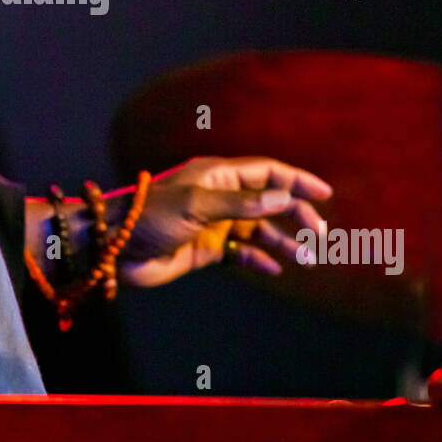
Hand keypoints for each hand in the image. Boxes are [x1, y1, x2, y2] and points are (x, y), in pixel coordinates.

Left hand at [114, 156, 332, 286]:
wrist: (116, 247)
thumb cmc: (151, 216)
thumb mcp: (197, 205)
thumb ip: (241, 204)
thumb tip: (282, 198)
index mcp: (218, 176)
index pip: (267, 172)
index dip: (296, 180)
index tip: (324, 194)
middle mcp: (220, 197)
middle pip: (269, 201)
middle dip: (296, 215)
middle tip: (319, 235)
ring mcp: (214, 223)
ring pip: (259, 229)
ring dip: (283, 241)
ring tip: (306, 258)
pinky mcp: (206, 249)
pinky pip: (241, 252)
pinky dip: (259, 258)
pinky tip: (275, 269)